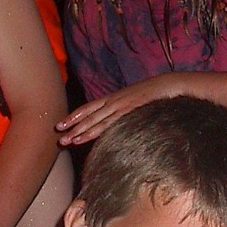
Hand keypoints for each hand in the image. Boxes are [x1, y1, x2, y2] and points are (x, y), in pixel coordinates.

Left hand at [55, 75, 183, 145]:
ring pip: (94, 121)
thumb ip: (124, 110)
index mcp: (113, 98)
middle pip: (87, 115)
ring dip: (79, 131)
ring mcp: (119, 106)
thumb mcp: (135, 101)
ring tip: (66, 141)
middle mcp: (113, 101)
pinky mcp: (127, 111)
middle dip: (72, 126)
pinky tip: (83, 139)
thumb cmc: (154, 95)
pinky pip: (107, 124)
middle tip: (58, 136)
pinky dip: (94, 132)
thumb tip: (117, 119)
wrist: (168, 85)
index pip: (89, 107)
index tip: (62, 124)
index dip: (75, 116)